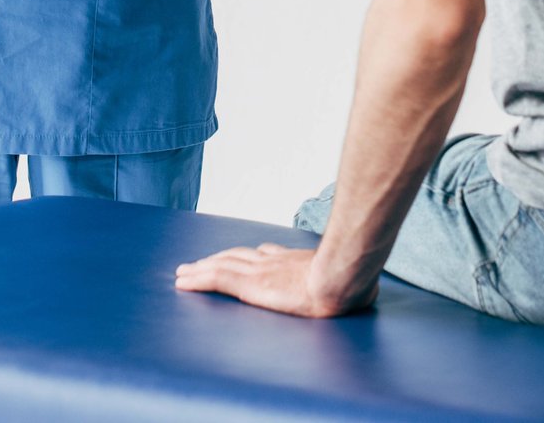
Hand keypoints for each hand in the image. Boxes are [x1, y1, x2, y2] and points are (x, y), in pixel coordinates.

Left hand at [174, 243, 373, 318]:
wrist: (343, 277)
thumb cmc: (352, 280)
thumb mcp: (346, 276)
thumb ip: (343, 279)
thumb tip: (360, 289)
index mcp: (293, 262)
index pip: (264, 255)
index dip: (248, 256)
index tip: (239, 256)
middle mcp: (273, 262)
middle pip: (236, 257)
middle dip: (216, 259)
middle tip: (196, 264)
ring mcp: (260, 271)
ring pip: (220, 266)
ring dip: (200, 268)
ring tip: (183, 272)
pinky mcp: (250, 284)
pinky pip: (216, 279)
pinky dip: (197, 279)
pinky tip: (183, 282)